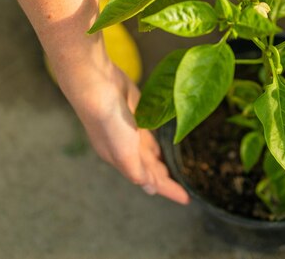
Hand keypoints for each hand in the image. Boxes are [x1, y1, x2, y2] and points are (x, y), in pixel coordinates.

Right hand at [63, 61, 189, 204]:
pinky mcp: (140, 112)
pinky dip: (160, 140)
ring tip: (177, 170)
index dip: (167, 189)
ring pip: (152, 151)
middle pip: (151, 167)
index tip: (186, 200)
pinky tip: (166, 143)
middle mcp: (127, 146)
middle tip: (184, 189)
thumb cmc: (110, 122)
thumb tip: (148, 188)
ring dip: (162, 161)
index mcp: (122, 159)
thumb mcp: (123, 153)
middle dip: (165, 179)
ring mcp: (133, 129)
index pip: (149, 179)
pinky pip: (153, 131)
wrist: (98, 85)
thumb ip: (136, 171)